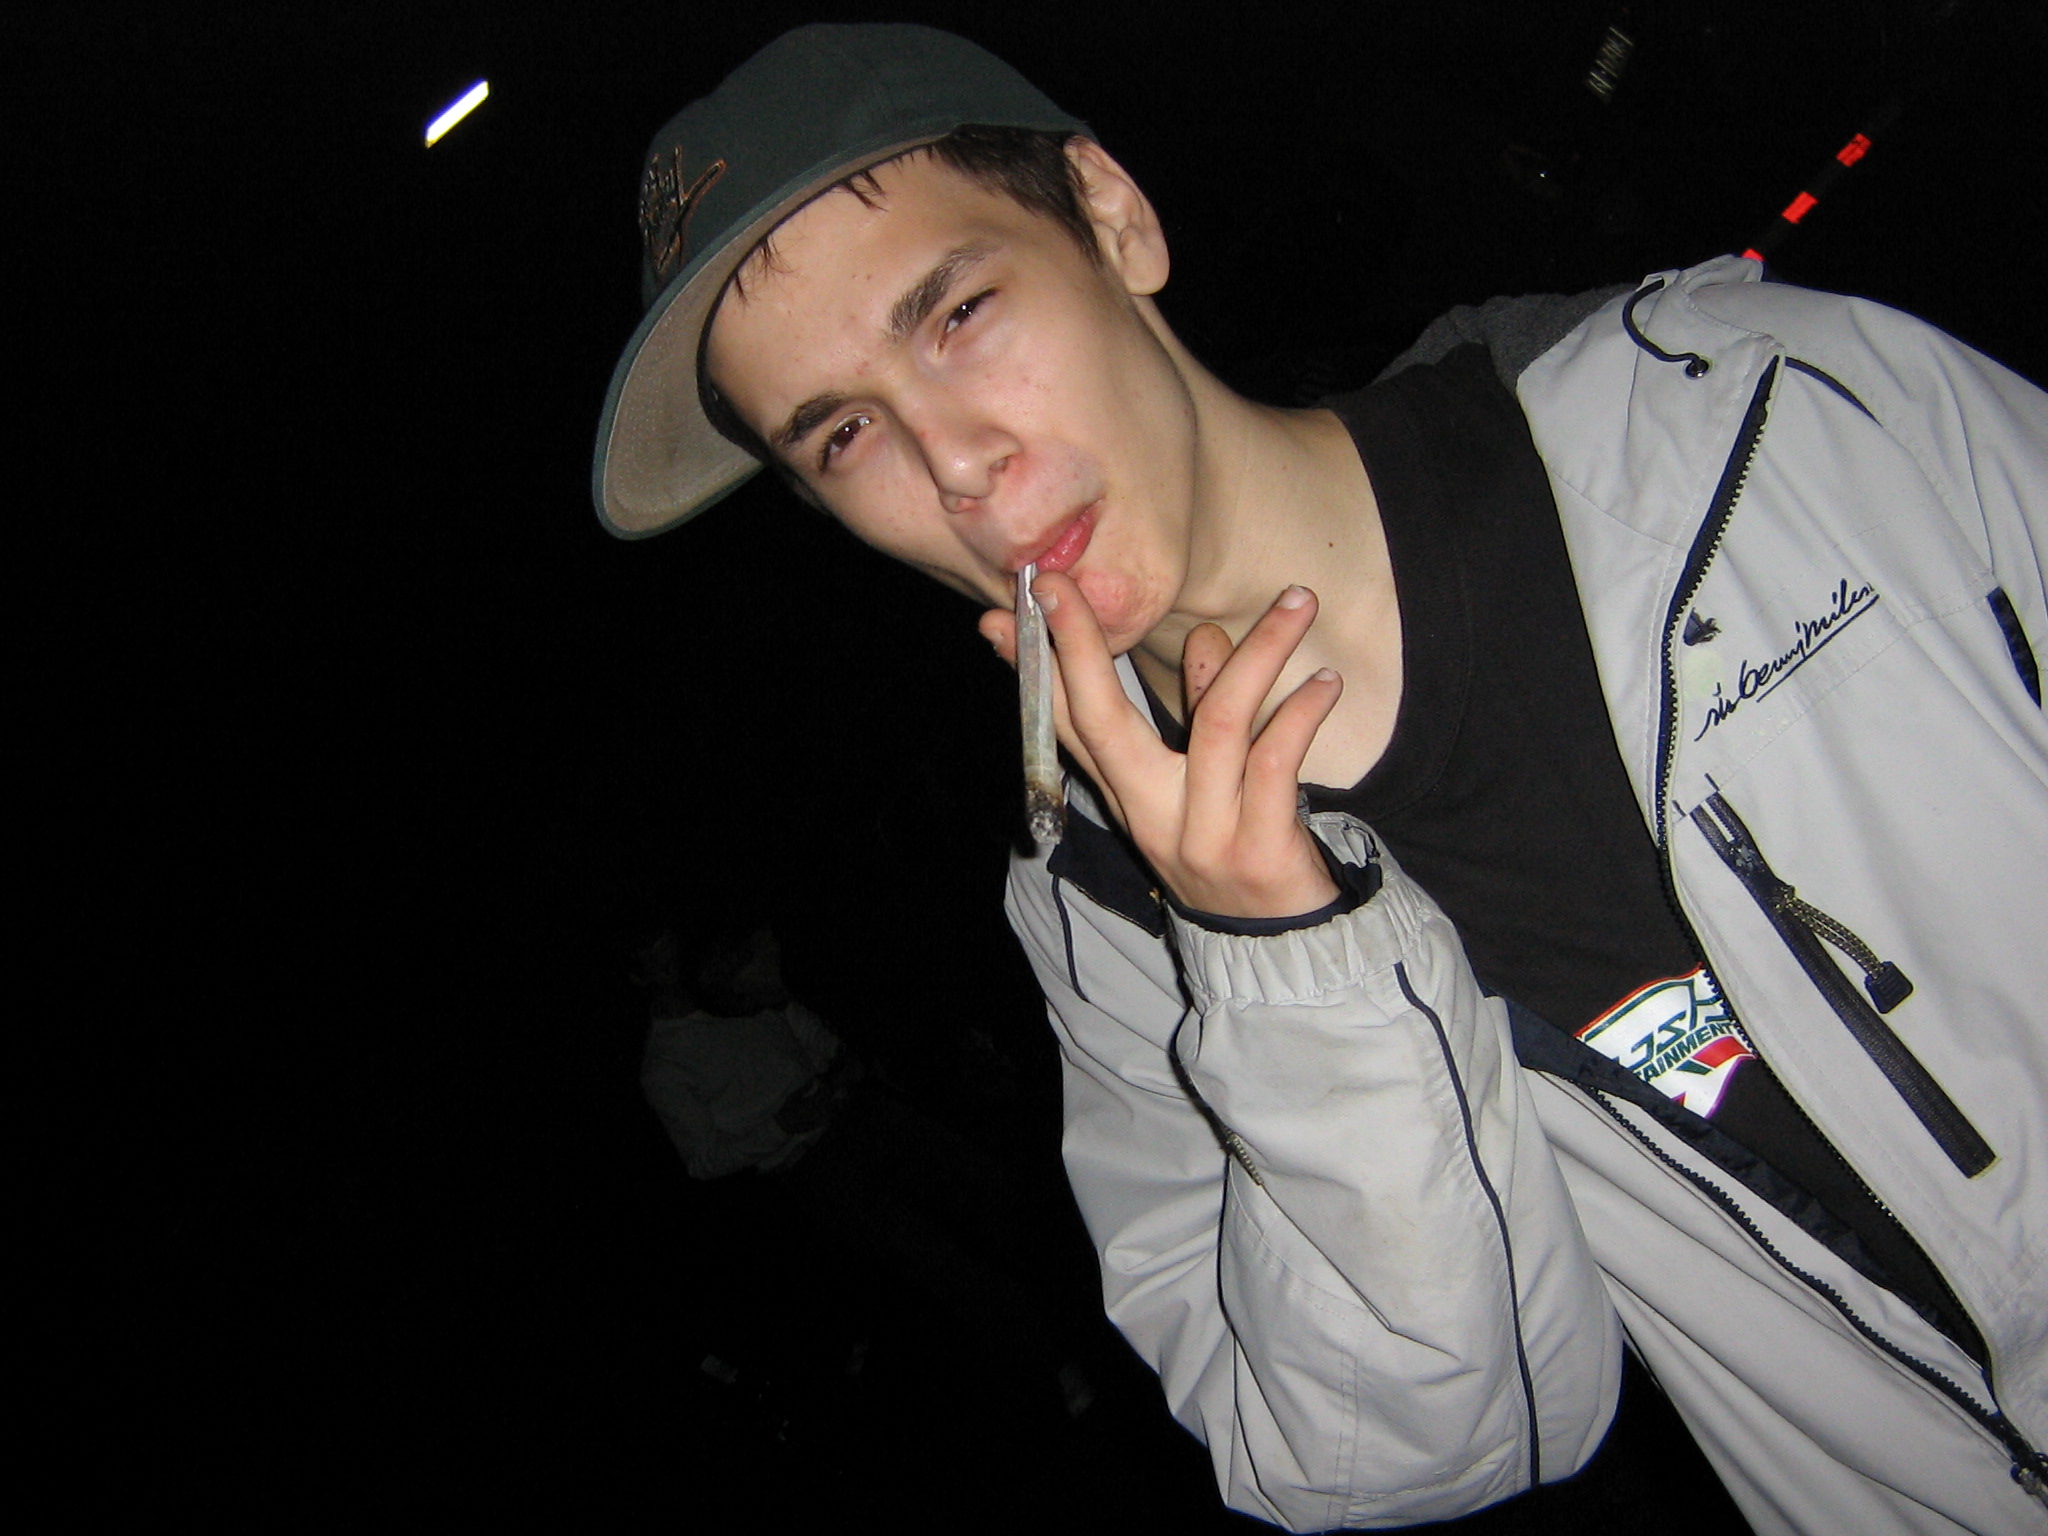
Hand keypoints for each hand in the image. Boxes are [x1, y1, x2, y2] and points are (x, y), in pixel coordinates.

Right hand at [982, 576, 1342, 920]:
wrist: (1283, 955)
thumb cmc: (1242, 855)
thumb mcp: (1207, 786)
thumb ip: (1201, 711)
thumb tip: (1205, 637)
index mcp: (1130, 797)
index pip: (1067, 724)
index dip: (1034, 667)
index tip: (1007, 609)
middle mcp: (1153, 816)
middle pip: (1105, 724)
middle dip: (1078, 649)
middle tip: (1064, 583)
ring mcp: (1202, 836)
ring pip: (1218, 726)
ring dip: (1258, 653)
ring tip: (1298, 600)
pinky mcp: (1258, 853)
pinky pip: (1276, 765)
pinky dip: (1301, 715)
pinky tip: (1325, 683)